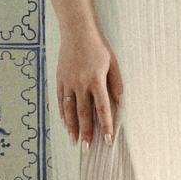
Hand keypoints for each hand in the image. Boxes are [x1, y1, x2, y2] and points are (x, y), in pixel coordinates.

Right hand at [57, 30, 121, 147]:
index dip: (106, 125)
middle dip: (86, 132)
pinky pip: (60, 100)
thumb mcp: (113, 63)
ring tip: (75, 142)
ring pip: (69, 110)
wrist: (76, 31)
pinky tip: (65, 125)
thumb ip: (116, 84)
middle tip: (87, 149)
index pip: (102, 108)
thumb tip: (120, 104)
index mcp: (96, 80)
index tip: (108, 140)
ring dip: (72, 127)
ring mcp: (68, 82)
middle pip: (84, 113)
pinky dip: (62, 114)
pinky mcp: (59, 79)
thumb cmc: (98, 46)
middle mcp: (81, 83)